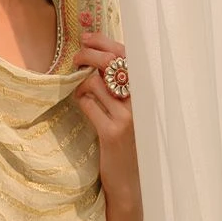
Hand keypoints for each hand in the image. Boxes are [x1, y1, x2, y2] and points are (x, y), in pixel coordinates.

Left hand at [72, 33, 141, 215]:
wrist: (130, 182)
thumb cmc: (128, 144)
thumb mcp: (129, 112)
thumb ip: (120, 87)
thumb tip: (98, 60)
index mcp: (146, 93)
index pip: (127, 56)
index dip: (105, 43)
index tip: (87, 38)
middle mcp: (140, 102)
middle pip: (110, 64)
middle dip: (88, 55)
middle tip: (75, 59)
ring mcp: (127, 118)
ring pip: (95, 84)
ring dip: (82, 86)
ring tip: (81, 94)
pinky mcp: (112, 133)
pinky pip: (88, 105)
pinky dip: (81, 103)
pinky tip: (84, 109)